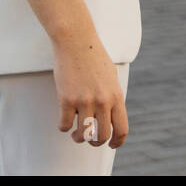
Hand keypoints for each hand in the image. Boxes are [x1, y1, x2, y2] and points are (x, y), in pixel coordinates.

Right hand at [52, 33, 128, 147]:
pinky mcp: (67, 99)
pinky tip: (64, 121)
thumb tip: (111, 114)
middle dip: (95, 143)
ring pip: (83, 135)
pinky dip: (63, 127)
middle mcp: (102, 101)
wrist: (76, 40)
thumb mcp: (111, 76)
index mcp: (116, 96)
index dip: (117, 142)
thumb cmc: (93, 56)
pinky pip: (65, 125)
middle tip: (89, 138)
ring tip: (75, 133)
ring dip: (78, 138)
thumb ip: (112, 96)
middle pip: (102, 136)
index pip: (122, 128)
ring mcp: (85, 101)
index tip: (111, 145)